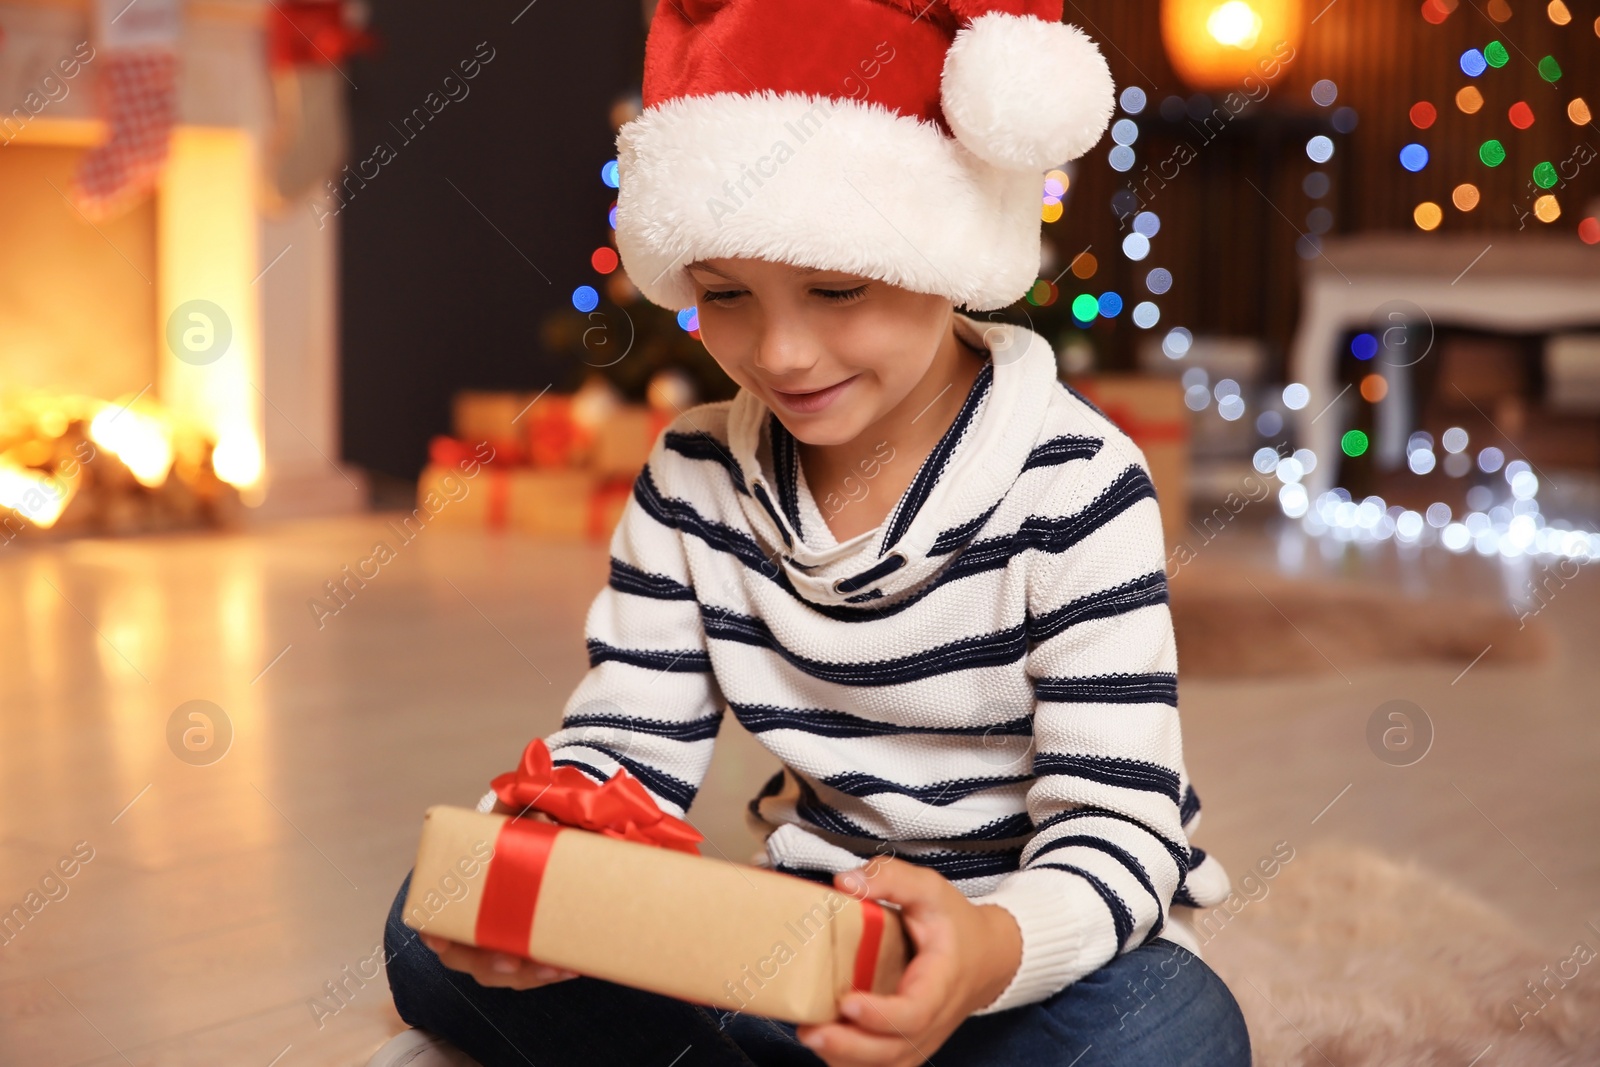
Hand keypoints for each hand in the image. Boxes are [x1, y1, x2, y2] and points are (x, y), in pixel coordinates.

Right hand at [422, 800, 573, 988]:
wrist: (542, 849)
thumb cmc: (518, 835)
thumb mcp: (513, 819)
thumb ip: (515, 805)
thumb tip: (526, 788)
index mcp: (457, 895)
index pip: (432, 920)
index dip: (432, 932)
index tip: (437, 940)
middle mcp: (470, 928)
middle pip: (468, 958)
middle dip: (490, 964)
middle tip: (513, 961)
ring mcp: (496, 945)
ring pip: (503, 972)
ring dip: (527, 975)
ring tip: (555, 968)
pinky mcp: (524, 954)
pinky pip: (529, 973)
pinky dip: (547, 973)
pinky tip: (570, 967)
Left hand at [793, 857, 1021, 1066]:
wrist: (986, 957)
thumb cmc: (954, 924)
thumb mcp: (929, 889)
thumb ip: (891, 878)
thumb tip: (844, 883)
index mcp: (941, 981)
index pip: (915, 1012)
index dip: (881, 1015)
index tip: (847, 1002)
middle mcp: (934, 1019)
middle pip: (895, 1050)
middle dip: (850, 1047)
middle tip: (811, 1032)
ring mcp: (922, 1038)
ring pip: (886, 1065)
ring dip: (846, 1058)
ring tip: (810, 1036)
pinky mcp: (908, 1045)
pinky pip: (882, 1066)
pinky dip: (852, 1062)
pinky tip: (824, 1044)